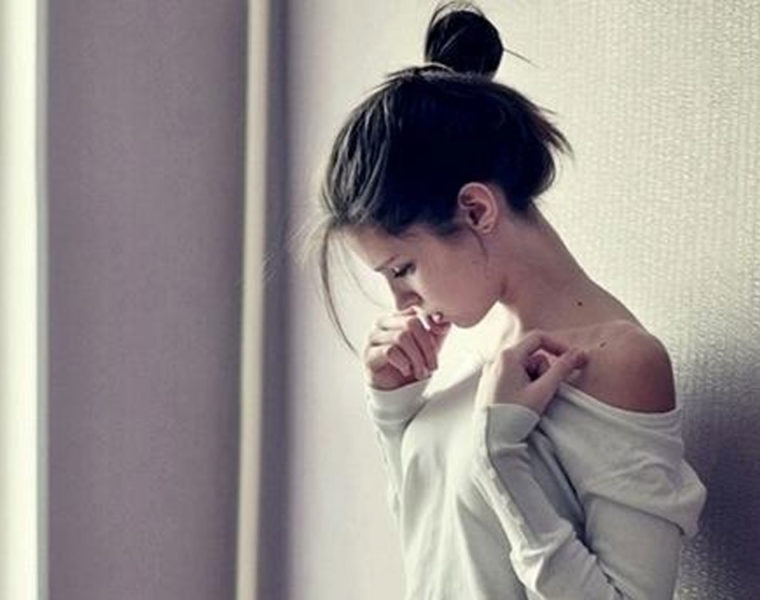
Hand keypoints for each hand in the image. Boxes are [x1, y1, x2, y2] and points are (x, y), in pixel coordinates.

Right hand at [364, 307, 451, 390]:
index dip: (431, 326)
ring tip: (421, 372)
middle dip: (426, 347)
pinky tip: (406, 370)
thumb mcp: (430, 344)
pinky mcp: (369, 354)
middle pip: (410, 323)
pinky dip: (404, 362)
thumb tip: (444, 320)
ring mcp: (373, 337)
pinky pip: (390, 351)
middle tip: (432, 365)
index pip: (417, 312)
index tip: (440, 341)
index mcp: (397, 317)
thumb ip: (438, 329)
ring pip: (401, 337)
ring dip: (416, 358)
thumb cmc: (412, 363)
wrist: (396, 389)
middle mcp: (383, 323)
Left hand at [474, 330, 588, 415]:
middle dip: (544, 369)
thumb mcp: (543, 391)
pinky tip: (521, 402)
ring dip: (534, 378)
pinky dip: (523, 384)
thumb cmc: (515, 416)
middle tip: (544, 391)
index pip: (538, 338)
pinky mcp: (489, 383)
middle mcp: (496, 360)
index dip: (558, 345)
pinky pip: (513, 375)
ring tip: (531, 400)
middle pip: (531, 354)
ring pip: (523, 366)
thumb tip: (580, 353)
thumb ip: (562, 370)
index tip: (572, 359)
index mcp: (507, 357)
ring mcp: (491, 372)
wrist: (491, 441)